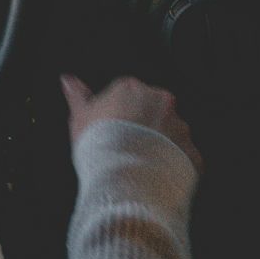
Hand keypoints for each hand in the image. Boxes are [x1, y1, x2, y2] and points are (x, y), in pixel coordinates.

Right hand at [61, 74, 202, 173]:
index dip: (116, 114)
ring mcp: (180, 128)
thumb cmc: (99, 144)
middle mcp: (161, 103)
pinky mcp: (192, 153)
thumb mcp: (80, 117)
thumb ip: (77, 96)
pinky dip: (172, 166)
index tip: (109, 131)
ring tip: (140, 166)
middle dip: (142, 127)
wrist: (126, 178)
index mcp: (132, 89)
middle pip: (152, 111)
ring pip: (170, 135)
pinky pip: (183, 158)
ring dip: (159, 146)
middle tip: (125, 147)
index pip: (127, 95)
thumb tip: (67, 79)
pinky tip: (155, 177)